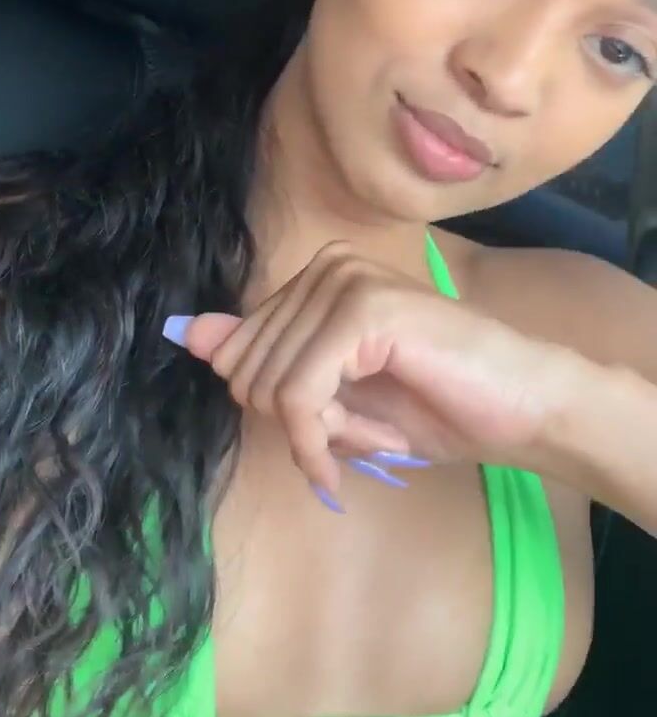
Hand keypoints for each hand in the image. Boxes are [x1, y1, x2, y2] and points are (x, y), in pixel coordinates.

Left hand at [163, 242, 566, 503]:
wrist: (527, 408)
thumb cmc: (443, 403)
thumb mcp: (338, 395)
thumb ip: (267, 362)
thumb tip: (188, 335)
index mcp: (317, 277)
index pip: (239, 353)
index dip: (283, 413)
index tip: (333, 434)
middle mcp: (326, 266)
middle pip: (248, 372)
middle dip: (300, 426)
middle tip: (365, 433)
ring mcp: (345, 281)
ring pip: (271, 389)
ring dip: (322, 437)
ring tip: (383, 431)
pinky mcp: (363, 310)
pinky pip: (300, 396)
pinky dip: (320, 441)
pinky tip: (365, 450)